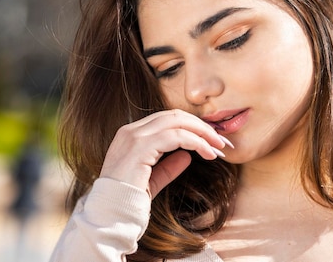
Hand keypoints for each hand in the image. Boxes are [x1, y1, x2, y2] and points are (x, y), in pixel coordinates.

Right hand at [99, 109, 228, 197]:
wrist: (112, 215)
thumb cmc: (129, 201)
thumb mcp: (153, 180)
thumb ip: (168, 166)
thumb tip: (187, 155)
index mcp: (130, 135)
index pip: (166, 120)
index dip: (191, 126)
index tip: (210, 139)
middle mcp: (131, 131)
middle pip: (174, 116)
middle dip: (200, 126)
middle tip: (220, 140)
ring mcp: (134, 136)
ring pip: (177, 122)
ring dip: (202, 133)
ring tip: (219, 147)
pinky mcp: (141, 146)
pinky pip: (177, 136)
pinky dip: (197, 142)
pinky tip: (208, 153)